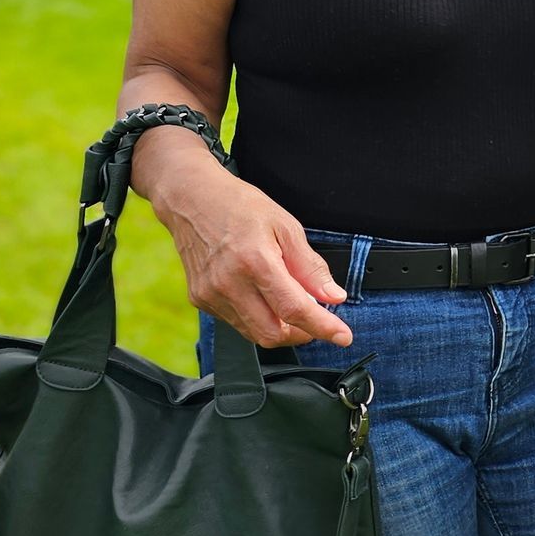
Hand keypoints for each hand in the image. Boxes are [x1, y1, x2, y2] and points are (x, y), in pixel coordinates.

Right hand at [149, 150, 353, 348]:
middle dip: (301, 334)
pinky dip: (257, 317)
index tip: (342, 336)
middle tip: (316, 319)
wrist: (192, 199)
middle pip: (272, 333)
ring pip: (253, 333)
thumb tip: (334, 296)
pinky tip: (262, 296)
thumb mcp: (286, 227)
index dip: (323, 327)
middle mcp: (229, 283)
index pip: (294, 309)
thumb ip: (310, 267)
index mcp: (255, 261)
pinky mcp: (200, 299)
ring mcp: (211, 294)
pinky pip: (236, 322)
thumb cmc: (239, 207)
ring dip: (279, 327)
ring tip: (289, 302)